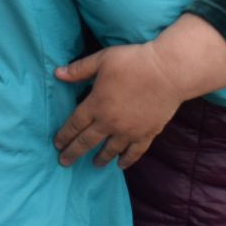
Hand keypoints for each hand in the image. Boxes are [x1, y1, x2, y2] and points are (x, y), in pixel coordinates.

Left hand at [52, 42, 182, 169]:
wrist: (168, 73)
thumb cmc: (133, 62)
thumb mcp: (102, 60)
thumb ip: (79, 69)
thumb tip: (57, 73)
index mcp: (96, 105)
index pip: (75, 124)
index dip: (64, 135)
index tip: (57, 144)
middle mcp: (110, 122)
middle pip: (87, 141)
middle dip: (74, 152)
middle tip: (64, 162)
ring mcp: (129, 131)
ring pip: (110, 149)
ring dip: (100, 158)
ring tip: (94, 164)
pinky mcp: (147, 133)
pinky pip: (134, 152)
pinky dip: (127, 160)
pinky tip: (121, 165)